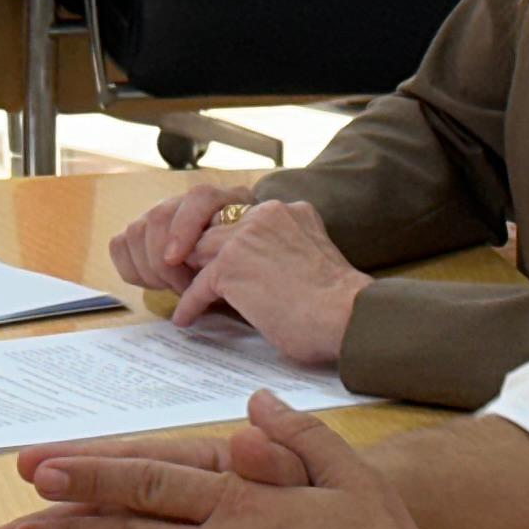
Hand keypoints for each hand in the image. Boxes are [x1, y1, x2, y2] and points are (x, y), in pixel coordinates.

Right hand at [109, 179, 251, 293]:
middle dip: (163, 260)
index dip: (183, 226)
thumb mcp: (250, 263)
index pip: (198, 198)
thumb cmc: (246, 265)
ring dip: (148, 267)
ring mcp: (161, 214)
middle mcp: (188, 201)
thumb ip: (235, 263)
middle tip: (183, 290)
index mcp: (225, 200)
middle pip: (159, 216)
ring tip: (170, 287)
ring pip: (136, 231)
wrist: (239, 261)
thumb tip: (209, 282)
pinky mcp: (142, 231)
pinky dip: (131, 267)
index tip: (175, 259)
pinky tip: (153, 283)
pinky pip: (119, 245)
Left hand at [167, 196, 370, 370]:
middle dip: (202, 253)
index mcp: (289, 210)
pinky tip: (186, 318)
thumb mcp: (312, 255)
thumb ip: (284, 248)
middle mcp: (265, 214)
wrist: (348, 316)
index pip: (241, 217)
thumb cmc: (339, 302)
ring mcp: (244, 238)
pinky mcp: (229, 267)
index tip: (216, 258)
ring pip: (199, 251)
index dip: (227, 239)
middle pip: (214, 228)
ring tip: (180, 292)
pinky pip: (198, 285)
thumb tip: (262, 269)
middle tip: (190, 275)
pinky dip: (189, 304)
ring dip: (189, 275)